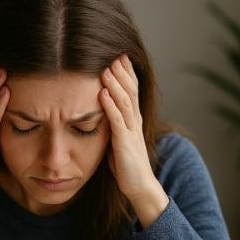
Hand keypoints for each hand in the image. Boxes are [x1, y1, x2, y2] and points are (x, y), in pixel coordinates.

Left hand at [99, 54, 168, 226]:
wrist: (139, 186)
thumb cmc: (126, 164)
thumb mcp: (118, 138)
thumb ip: (113, 123)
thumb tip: (100, 109)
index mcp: (133, 120)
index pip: (132, 91)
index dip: (126, 73)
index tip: (119, 56)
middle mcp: (135, 122)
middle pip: (131, 91)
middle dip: (123, 72)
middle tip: (115, 53)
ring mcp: (131, 131)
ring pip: (125, 102)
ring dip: (115, 84)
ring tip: (107, 68)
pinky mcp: (125, 143)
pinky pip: (117, 121)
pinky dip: (109, 106)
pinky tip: (102, 94)